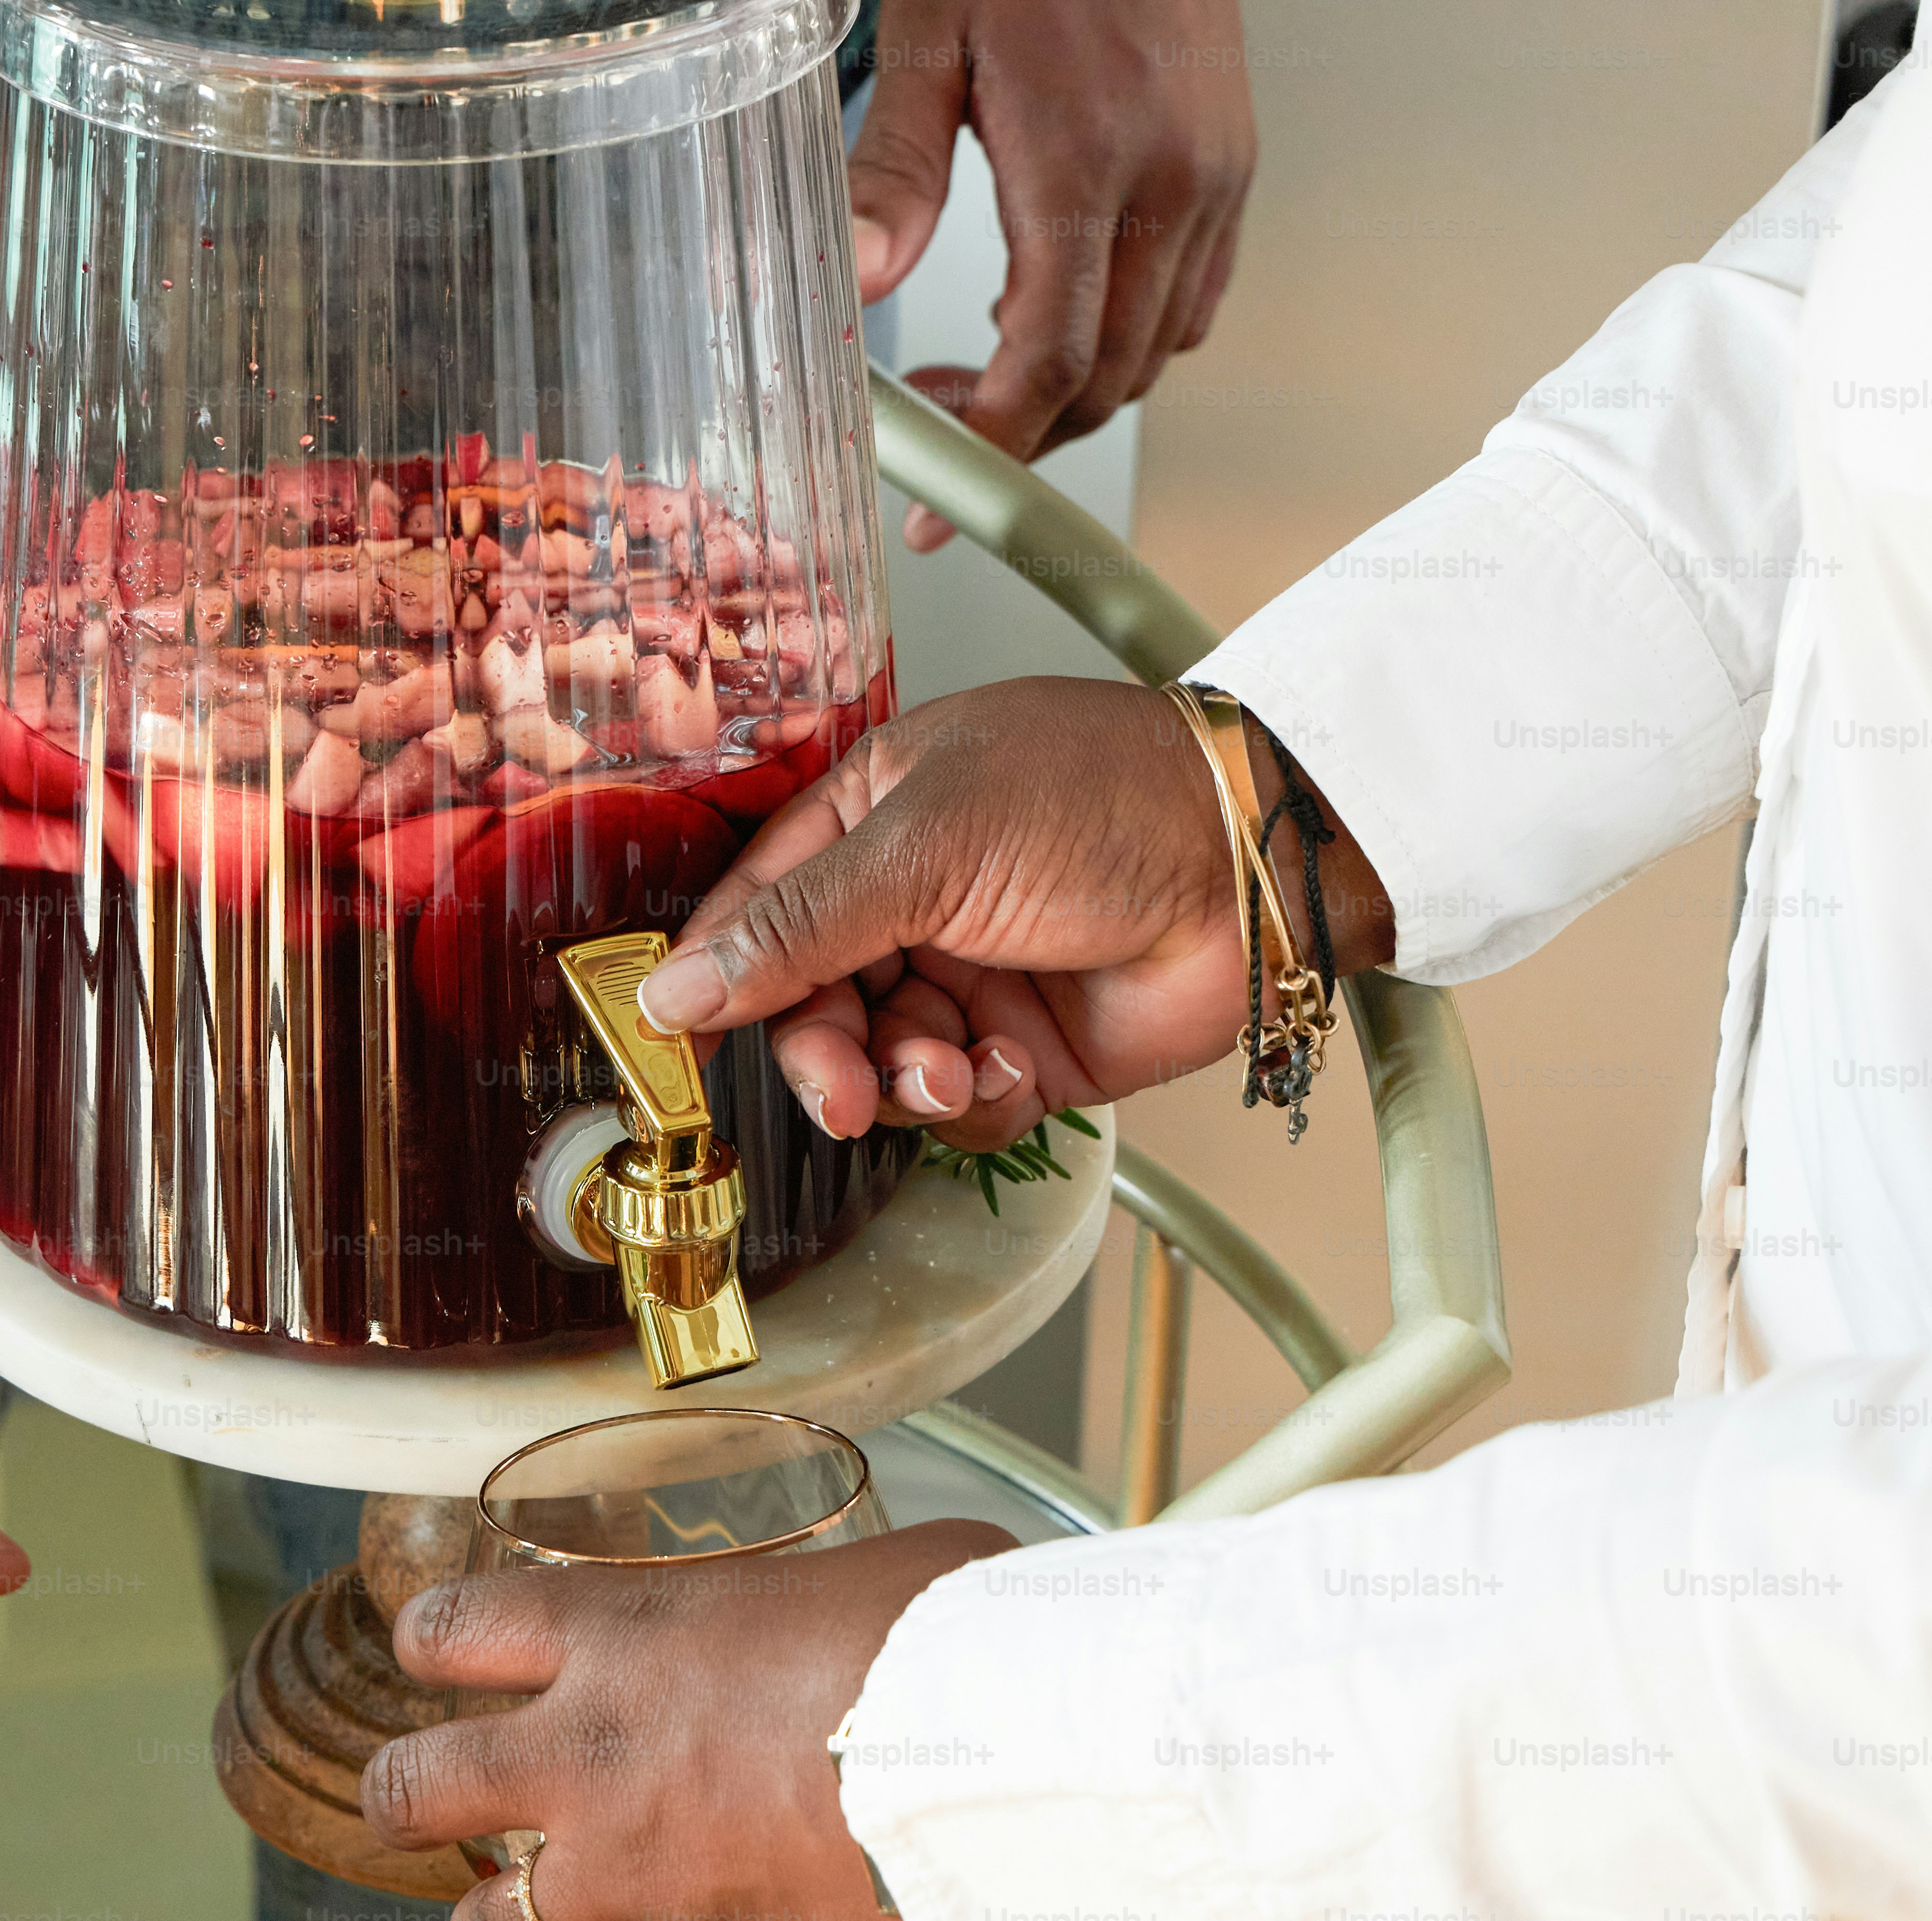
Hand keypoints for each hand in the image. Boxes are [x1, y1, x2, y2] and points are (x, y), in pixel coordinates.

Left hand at [363, 1523, 1018, 1920]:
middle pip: (415, 1788)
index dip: (436, 1647)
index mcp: (617, 1630)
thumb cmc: (945, 1636)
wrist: (999, 1756)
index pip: (451, 1629)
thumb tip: (836, 1615)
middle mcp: (590, 1751)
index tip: (447, 1661)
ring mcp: (634, 1867)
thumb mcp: (847, 1575)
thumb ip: (788, 1608)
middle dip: (409, 1801)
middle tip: (426, 1808)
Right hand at [634, 676, 1391, 1152]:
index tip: (678, 1041)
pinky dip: (977, 1101)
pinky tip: (1015, 1066)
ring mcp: (968, 976)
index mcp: (871, 817)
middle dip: (821, 1053)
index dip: (714, 977)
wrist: (1253, 869)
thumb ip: (799, 927)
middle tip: (843, 1091)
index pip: (756, 908)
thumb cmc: (1103, 804)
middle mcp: (910, 899)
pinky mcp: (1025, 1049)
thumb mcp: (925, 845)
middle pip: (809, 1004)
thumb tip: (679, 988)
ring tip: (953, 1069)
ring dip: (902, 1081)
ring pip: (879, 1064)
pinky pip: (957, 1105)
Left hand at [849, 0, 1253, 494]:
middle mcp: (1174, 182)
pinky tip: (1058, 310)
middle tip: (939, 426)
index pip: (1051, 361)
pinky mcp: (1233, 165)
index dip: (993, 452)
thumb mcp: (930, 40)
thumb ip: (893, 174)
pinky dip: (1127, 336)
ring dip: (1074, 390)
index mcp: (1089, 161)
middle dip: (1023, 432)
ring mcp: (1217, 178)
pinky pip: (1193, 297)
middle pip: (1107, 378)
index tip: (940, 505)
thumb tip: (861, 283)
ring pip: (1157, 351)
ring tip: (985, 369)